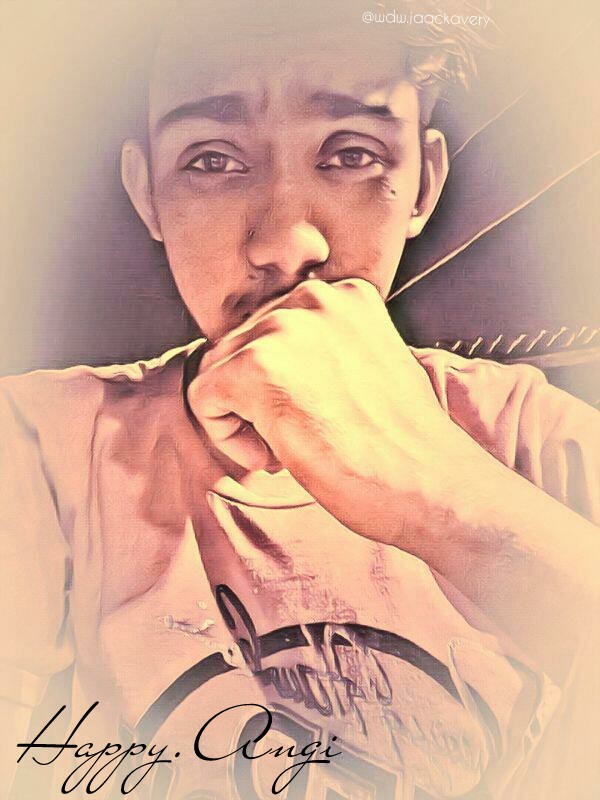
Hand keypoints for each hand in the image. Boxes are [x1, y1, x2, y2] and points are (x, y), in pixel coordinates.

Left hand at [188, 278, 486, 541]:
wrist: (427, 482)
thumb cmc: (403, 441)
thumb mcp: (370, 366)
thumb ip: (324, 348)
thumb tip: (270, 361)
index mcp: (344, 294)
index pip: (272, 327)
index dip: (281, 379)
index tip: (313, 413)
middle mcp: (312, 297)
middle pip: (238, 346)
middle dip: (254, 397)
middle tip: (296, 436)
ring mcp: (283, 328)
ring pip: (216, 370)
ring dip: (241, 416)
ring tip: (285, 448)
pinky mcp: (256, 366)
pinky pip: (203, 399)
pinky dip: (227, 437)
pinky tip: (273, 456)